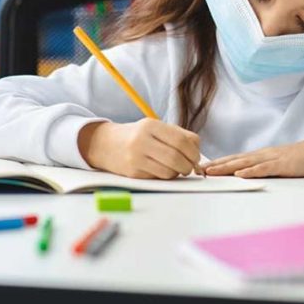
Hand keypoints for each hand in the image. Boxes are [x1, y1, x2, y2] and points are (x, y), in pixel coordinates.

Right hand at [78, 119, 201, 178]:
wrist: (105, 144)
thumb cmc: (138, 136)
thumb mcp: (155, 127)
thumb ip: (178, 135)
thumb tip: (197, 151)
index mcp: (151, 125)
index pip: (181, 140)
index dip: (193, 152)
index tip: (196, 157)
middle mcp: (142, 140)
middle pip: (176, 157)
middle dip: (188, 165)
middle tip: (189, 167)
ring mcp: (136, 157)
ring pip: (168, 171)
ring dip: (177, 173)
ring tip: (176, 168)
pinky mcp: (132, 173)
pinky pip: (158, 178)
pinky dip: (166, 176)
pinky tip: (162, 170)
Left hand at [203, 139, 303, 178]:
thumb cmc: (300, 160)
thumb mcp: (278, 165)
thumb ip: (264, 169)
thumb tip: (248, 177)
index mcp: (261, 156)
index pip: (236, 159)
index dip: (220, 163)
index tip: (204, 168)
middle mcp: (262, 155)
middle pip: (236, 159)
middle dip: (217, 165)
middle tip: (199, 170)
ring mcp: (272, 158)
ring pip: (245, 163)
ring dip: (227, 167)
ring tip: (212, 171)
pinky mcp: (282, 165)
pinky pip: (264, 168)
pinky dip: (251, 171)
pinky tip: (240, 174)